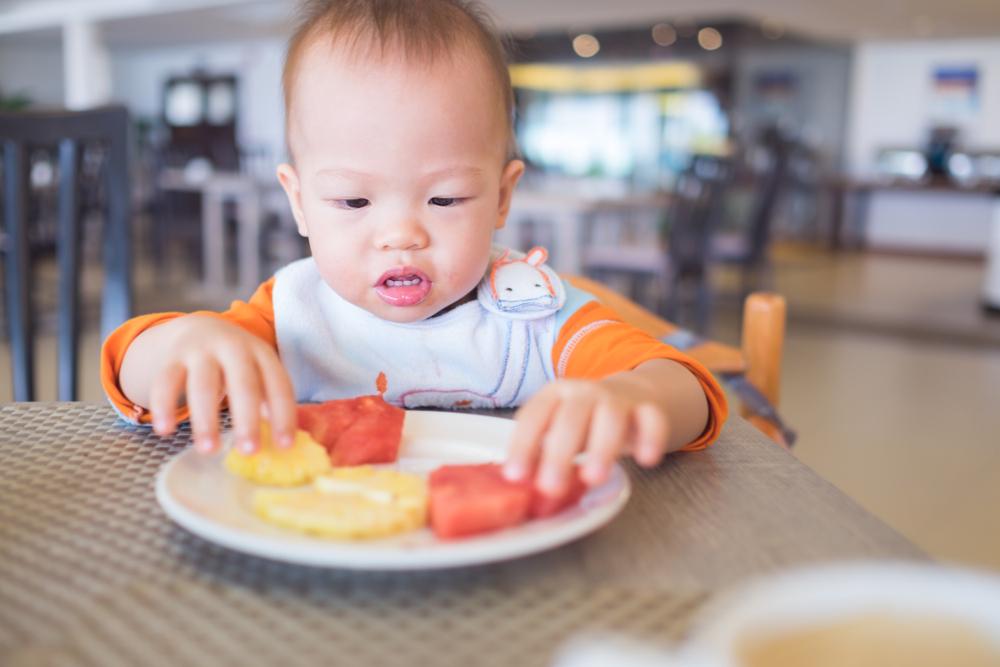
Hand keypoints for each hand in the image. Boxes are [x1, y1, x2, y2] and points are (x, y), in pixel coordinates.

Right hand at [130, 315, 296, 454]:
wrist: (198, 329)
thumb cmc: (236, 363)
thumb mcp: (258, 372)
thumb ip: (268, 400)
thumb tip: (277, 441)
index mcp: (261, 353)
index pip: (278, 384)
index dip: (283, 415)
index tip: (284, 446)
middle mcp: (233, 348)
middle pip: (243, 384)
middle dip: (247, 419)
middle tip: (249, 451)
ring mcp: (201, 351)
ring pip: (203, 385)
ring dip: (206, 420)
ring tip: (208, 450)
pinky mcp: (172, 358)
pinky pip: (165, 382)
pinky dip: (164, 406)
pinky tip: (164, 430)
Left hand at [503, 376, 669, 494]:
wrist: (632, 395)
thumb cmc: (584, 421)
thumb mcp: (558, 431)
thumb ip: (540, 453)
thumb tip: (518, 484)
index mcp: (555, 394)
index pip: (534, 416)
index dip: (523, 445)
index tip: (515, 476)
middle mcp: (584, 392)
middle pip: (570, 418)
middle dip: (559, 454)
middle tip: (551, 488)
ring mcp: (618, 398)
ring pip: (610, 417)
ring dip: (601, 447)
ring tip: (594, 478)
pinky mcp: (648, 408)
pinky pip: (652, 419)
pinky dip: (651, 437)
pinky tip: (646, 460)